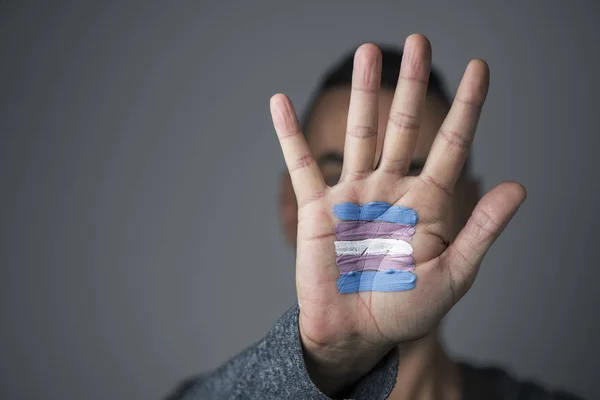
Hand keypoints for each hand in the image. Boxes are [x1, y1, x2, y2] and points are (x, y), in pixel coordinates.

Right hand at [269, 34, 525, 394]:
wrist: (358, 333)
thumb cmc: (405, 310)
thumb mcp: (453, 275)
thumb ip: (481, 231)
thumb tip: (517, 186)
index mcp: (427, 204)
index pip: (451, 144)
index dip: (468, 107)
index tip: (481, 68)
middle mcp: (392, 190)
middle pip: (404, 126)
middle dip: (413, 85)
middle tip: (420, 42)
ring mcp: (354, 195)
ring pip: (359, 134)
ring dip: (362, 93)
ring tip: (367, 53)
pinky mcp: (319, 209)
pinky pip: (302, 166)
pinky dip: (288, 135)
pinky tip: (279, 103)